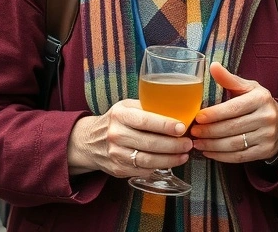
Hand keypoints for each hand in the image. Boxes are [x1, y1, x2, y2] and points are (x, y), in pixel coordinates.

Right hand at [67, 99, 191, 177]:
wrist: (89, 141)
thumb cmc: (116, 121)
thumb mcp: (126, 107)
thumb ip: (147, 108)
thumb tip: (179, 111)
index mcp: (120, 114)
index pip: (146, 120)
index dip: (166, 125)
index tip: (182, 128)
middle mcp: (116, 134)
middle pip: (150, 143)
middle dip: (174, 145)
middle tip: (188, 144)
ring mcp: (115, 153)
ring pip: (148, 160)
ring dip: (170, 159)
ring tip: (183, 155)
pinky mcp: (118, 169)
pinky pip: (143, 170)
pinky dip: (158, 167)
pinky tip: (168, 162)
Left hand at [189, 63, 277, 162]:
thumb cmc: (258, 102)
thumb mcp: (248, 87)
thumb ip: (229, 79)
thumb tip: (213, 66)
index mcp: (260, 98)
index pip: (233, 108)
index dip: (214, 114)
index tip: (198, 117)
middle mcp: (266, 117)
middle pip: (232, 127)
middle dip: (209, 131)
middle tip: (193, 132)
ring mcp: (267, 136)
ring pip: (234, 144)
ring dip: (212, 145)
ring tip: (197, 143)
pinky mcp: (265, 151)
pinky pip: (240, 156)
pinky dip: (222, 156)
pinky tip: (209, 152)